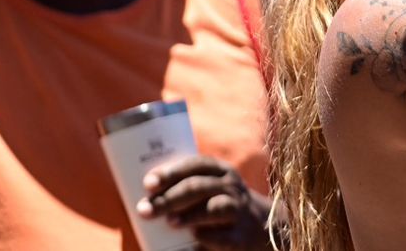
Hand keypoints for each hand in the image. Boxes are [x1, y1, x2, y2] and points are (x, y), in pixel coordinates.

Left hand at [137, 155, 272, 248]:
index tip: (148, 183)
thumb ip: (186, 186)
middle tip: (145, 209)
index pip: (196, 164)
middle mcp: (230, 187)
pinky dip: (207, 238)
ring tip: (170, 223)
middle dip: (170, 197)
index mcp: (220, 171)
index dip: (172, 172)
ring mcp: (238, 211)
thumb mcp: (212, 187)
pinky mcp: (240, 236)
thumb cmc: (221, 204)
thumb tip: (143, 195)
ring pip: (214, 208)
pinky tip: (194, 240)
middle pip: (199, 187)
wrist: (263, 225)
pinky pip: (223, 237)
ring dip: (190, 216)